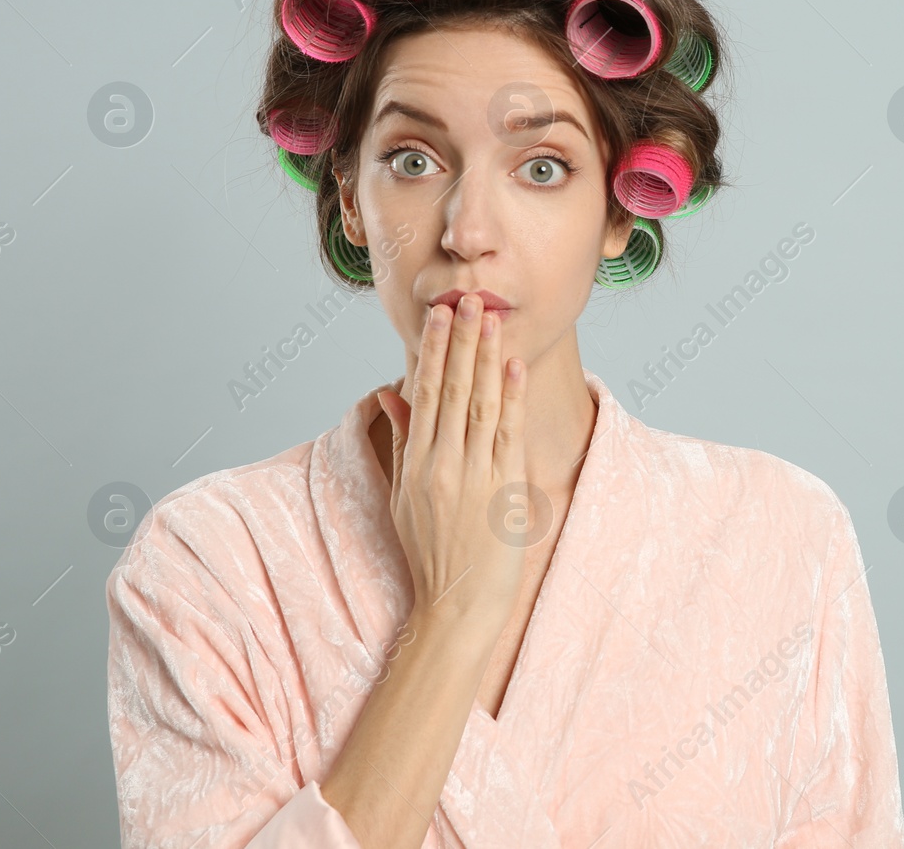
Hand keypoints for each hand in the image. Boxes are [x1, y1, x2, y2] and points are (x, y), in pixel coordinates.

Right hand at [374, 294, 528, 632]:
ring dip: (485, 357)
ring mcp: (472, 476)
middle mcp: (441, 465)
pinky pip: (506, 434)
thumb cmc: (432, 552)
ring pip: (478, 404)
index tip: (439, 316)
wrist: (456, 604)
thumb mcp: (402, 496)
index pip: (424, 394)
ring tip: (489, 318)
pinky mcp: (502, 490)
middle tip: (466, 298)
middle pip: (451, 390)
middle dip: (460, 341)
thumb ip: (402, 440)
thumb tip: (391, 392)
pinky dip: (511, 397)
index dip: (434, 351)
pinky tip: (512, 365)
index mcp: (416, 464)